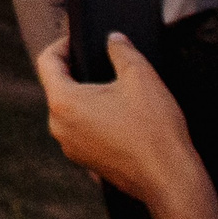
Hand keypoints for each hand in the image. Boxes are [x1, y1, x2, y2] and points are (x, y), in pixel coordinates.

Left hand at [32, 32, 201, 207]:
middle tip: (100, 61)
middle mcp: (59, 127)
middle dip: (76, 71)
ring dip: (87, 97)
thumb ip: (122, 50)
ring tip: (114, 89)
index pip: (46, 62)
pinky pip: (82, 132)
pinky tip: (120, 117)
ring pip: (70, 112)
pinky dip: (95, 120)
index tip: (77, 40)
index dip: (61, 45)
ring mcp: (71, 148)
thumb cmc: (154, 129)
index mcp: (64, 103)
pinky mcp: (86, 163)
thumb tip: (113, 39)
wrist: (170, 179)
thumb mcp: (141, 76)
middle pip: (57, 87)